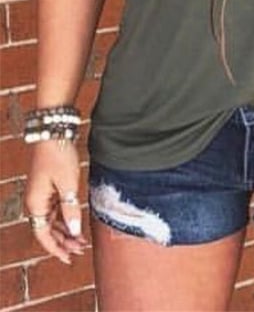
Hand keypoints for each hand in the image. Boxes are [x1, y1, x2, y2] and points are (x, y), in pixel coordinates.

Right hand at [24, 140, 89, 264]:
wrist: (54, 133)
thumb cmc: (58, 156)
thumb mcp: (68, 185)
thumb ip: (71, 209)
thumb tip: (74, 231)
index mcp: (36, 204)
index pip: (43, 235)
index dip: (56, 249)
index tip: (69, 258)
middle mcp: (35, 202)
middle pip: (47, 229)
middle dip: (63, 241)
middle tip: (80, 250)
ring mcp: (41, 194)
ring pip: (51, 220)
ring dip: (65, 230)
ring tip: (81, 240)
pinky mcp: (48, 187)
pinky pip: (55, 209)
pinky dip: (65, 217)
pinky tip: (75, 222)